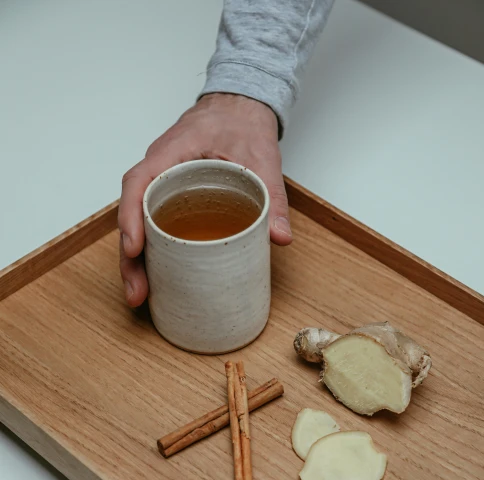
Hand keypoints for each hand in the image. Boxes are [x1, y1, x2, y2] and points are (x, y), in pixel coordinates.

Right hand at [118, 93, 291, 306]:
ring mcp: (160, 186)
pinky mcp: (169, 199)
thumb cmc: (242, 124)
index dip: (131, 216)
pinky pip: (152, 224)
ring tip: (142, 294)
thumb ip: (273, 198)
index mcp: (171, 152)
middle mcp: (158, 170)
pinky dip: (150, 252)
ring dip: (135, 261)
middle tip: (138, 292)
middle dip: (130, 257)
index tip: (135, 248)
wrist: (240, 108)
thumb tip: (280, 238)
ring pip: (137, 224)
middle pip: (130, 214)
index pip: (138, 183)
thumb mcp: (262, 159)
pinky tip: (155, 278)